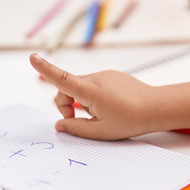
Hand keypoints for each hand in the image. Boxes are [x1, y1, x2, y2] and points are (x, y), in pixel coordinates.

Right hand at [30, 53, 159, 139]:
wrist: (157, 107)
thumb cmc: (131, 120)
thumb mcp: (100, 132)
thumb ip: (76, 129)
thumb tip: (60, 126)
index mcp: (91, 91)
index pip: (62, 79)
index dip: (45, 69)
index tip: (32, 57)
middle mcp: (96, 78)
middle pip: (67, 88)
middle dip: (67, 105)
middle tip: (78, 121)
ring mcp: (104, 75)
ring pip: (81, 88)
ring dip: (83, 102)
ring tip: (103, 114)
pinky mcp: (111, 75)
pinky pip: (94, 85)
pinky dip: (94, 97)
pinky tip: (111, 107)